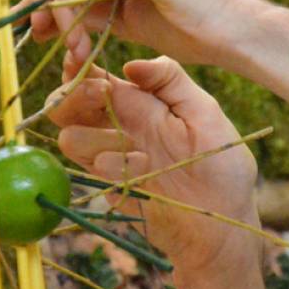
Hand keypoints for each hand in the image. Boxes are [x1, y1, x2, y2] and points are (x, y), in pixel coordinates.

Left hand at [25, 0, 273, 70]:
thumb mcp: (134, 17)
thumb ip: (98, 7)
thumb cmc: (199, 32)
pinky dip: (68, 4)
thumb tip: (58, 14)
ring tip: (61, 43)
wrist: (239, 35)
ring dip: (55, 3)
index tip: (43, 25)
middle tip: (36, 32)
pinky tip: (75, 37)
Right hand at [48, 46, 258, 270]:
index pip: (95, 77)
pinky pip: (88, 169)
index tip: (80, 61)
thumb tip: (130, 64)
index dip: (79, 67)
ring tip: (141, 154)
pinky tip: (142, 174)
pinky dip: (111, 167)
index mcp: (141, 102)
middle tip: (102, 95)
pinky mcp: (108, 186)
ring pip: (69, 137)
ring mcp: (110, 158)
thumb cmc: (221, 166)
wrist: (219, 227)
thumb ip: (172, 81)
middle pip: (67, 105)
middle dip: (74, 96)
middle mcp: (119, 127)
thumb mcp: (206, 114)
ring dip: (98, 139)